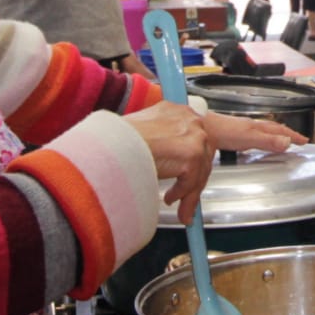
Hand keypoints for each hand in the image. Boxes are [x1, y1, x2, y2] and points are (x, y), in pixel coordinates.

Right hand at [124, 102, 213, 222]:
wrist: (111, 145)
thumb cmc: (119, 140)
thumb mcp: (146, 130)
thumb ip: (165, 139)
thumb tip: (172, 159)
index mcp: (179, 111)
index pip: (196, 140)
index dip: (194, 162)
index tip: (189, 175)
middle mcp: (190, 120)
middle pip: (203, 156)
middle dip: (194, 179)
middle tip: (186, 195)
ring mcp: (194, 137)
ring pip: (199, 172)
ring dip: (188, 192)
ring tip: (178, 203)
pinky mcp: (192, 156)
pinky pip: (190, 183)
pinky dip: (181, 194)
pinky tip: (169, 198)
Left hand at [202, 111, 307, 153]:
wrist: (201, 127)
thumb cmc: (221, 131)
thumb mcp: (249, 137)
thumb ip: (267, 141)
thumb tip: (287, 142)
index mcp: (257, 127)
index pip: (280, 130)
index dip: (293, 136)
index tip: (304, 141)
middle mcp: (250, 126)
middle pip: (273, 129)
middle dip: (287, 134)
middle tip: (298, 140)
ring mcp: (241, 129)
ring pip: (263, 131)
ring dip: (274, 136)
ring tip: (281, 141)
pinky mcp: (232, 135)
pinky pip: (252, 136)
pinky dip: (260, 140)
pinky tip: (254, 144)